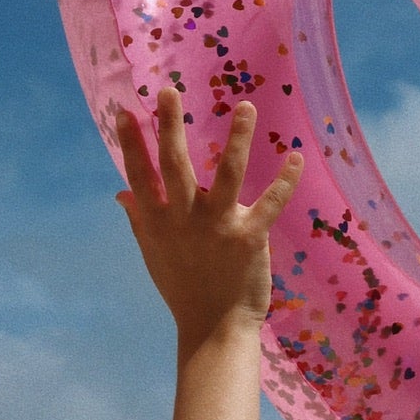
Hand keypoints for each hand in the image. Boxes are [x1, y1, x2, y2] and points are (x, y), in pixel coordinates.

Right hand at [115, 87, 303, 344]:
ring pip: (227, 175)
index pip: (139, 176)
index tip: (125, 111)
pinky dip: (285, 181)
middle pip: (175, 166)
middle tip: (169, 91)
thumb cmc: (183, 288)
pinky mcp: (248, 238)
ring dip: (237, 139)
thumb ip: (140, 219)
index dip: (131, 144)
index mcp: (158, 222)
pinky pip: (269, 204)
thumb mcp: (154, 254)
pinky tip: (296, 156)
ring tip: (245, 106)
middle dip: (170, 127)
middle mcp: (183, 220)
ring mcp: (217, 227)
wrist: (214, 328)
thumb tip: (122, 192)